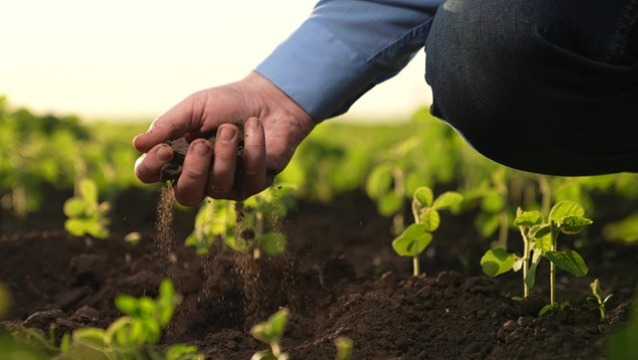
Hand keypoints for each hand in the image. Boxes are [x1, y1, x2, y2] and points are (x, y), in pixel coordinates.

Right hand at [133, 71, 314, 204]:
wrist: (269, 98)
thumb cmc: (227, 103)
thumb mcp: (194, 107)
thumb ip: (168, 124)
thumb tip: (138, 144)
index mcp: (176, 157)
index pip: (150, 175)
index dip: (151, 168)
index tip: (163, 150)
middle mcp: (199, 178)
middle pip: (185, 196)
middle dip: (193, 170)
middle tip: (202, 143)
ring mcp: (228, 185)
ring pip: (219, 186)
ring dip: (225, 153)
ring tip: (231, 127)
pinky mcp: (255, 184)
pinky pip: (250, 176)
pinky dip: (252, 147)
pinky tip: (254, 126)